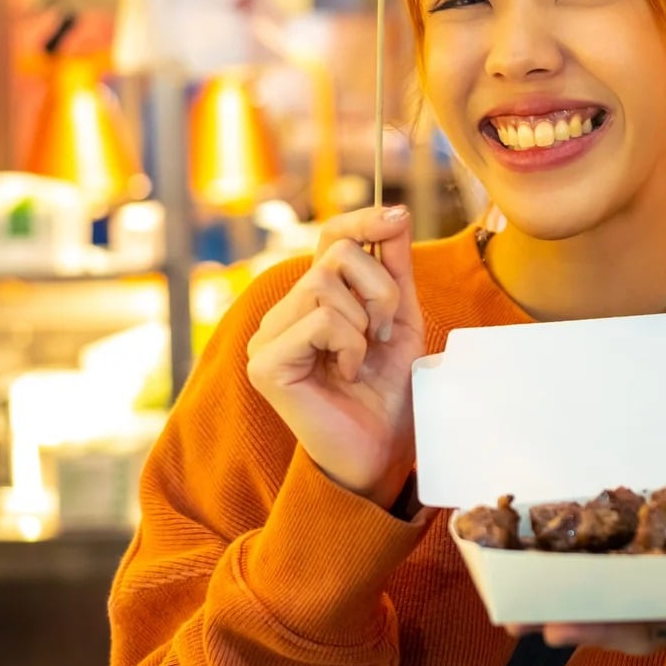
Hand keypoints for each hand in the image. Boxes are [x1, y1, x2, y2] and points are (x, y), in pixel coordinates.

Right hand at [245, 206, 425, 506]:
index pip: (328, 238)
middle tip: (384, 332)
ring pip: (323, 285)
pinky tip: (347, 374)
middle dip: (378, 291)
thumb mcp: (400, 319)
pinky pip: (318, 322)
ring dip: (364, 321)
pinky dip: (349, 345)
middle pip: (333, 256)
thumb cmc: (389, 390)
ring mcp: (266, 338)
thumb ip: (393, 269)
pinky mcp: (264, 364)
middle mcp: (282, 313)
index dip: (362, 220)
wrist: (383, 451)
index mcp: (311, 299)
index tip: (398, 217)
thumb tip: (393, 214)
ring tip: (364, 357)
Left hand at [514, 520, 665, 658]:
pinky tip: (518, 588)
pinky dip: (560, 594)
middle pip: (648, 635)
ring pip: (611, 623)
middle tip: (561, 630)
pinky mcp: (636, 593)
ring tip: (522, 620)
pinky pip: (596, 598)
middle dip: (604, 633)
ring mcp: (662, 611)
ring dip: (567, 621)